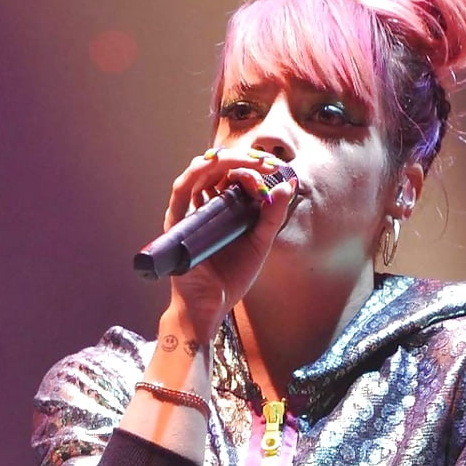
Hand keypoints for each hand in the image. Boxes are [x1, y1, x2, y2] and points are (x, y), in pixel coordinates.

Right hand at [160, 147, 296, 339]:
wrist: (211, 304)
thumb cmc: (231, 277)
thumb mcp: (259, 243)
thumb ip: (272, 216)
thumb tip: (288, 184)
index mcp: (224, 210)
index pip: (235, 178)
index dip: (254, 169)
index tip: (274, 169)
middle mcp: (206, 207)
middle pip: (219, 171)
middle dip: (243, 161)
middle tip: (264, 162)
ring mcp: (190, 212)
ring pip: (201, 173)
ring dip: (223, 161)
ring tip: (246, 161)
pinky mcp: (177, 221)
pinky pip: (182, 190)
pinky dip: (195, 173)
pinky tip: (212, 163)